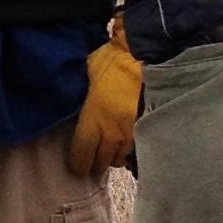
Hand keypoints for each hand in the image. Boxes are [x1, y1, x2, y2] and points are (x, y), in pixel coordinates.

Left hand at [67, 20, 142, 174]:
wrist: (141, 57)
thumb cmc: (108, 63)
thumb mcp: (85, 81)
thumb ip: (82, 103)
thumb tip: (76, 108)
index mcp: (91, 123)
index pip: (81, 159)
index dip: (77, 164)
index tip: (76, 161)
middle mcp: (110, 136)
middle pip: (100, 164)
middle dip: (95, 163)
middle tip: (93, 156)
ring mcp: (130, 135)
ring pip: (118, 160)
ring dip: (112, 156)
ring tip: (110, 148)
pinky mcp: (146, 130)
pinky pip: (135, 151)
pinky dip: (129, 150)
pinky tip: (126, 143)